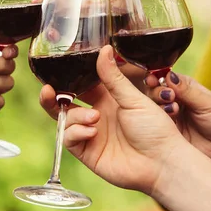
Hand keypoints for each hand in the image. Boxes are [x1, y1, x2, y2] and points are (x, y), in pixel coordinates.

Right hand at [40, 45, 182, 193]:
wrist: (162, 163)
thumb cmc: (155, 129)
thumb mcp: (133, 99)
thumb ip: (113, 77)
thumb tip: (104, 48)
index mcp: (108, 100)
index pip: (81, 85)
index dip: (68, 79)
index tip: (58, 69)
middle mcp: (96, 116)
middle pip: (65, 104)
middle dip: (53, 97)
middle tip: (48, 90)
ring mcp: (91, 134)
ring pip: (66, 120)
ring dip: (75, 116)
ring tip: (94, 117)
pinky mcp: (88, 152)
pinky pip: (70, 139)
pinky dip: (76, 132)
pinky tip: (92, 131)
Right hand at [145, 71, 210, 168]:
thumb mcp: (208, 103)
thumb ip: (187, 91)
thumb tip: (169, 75)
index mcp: (185, 88)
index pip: (165, 78)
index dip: (157, 77)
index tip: (153, 80)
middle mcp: (175, 100)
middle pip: (156, 90)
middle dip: (157, 91)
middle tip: (168, 96)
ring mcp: (170, 116)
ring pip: (153, 106)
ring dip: (158, 105)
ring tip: (173, 109)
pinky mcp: (167, 131)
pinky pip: (155, 123)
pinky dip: (157, 120)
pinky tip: (168, 120)